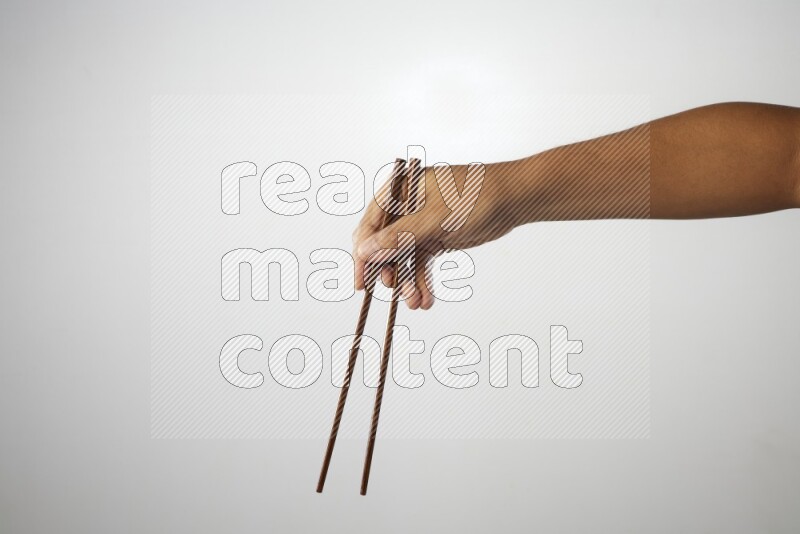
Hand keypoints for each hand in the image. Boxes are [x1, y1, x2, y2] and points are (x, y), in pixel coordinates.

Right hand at [352, 160, 517, 309]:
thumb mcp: (435, 218)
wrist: (514, 199)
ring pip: (404, 258)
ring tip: (416, 303)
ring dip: (408, 282)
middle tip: (396, 293)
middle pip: (384, 244)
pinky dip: (422, 281)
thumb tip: (366, 251)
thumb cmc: (476, 196)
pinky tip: (426, 299)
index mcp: (398, 189)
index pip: (371, 224)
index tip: (361, 282)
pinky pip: (421, 263)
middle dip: (390, 272)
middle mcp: (404, 206)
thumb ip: (400, 236)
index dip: (363, 253)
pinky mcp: (434, 237)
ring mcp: (419, 223)